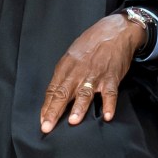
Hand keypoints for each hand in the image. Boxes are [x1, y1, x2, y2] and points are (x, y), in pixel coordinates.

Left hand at [39, 14, 147, 132]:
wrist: (115, 31)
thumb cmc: (92, 43)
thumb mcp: (72, 55)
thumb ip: (65, 74)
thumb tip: (56, 93)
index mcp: (66, 67)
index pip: (53, 90)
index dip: (47, 106)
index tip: (42, 120)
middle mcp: (79, 72)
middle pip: (64, 94)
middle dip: (55, 111)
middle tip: (47, 126)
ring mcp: (95, 75)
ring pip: (85, 93)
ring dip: (79, 108)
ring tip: (73, 121)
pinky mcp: (111, 77)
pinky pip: (110, 93)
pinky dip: (109, 105)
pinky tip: (107, 115)